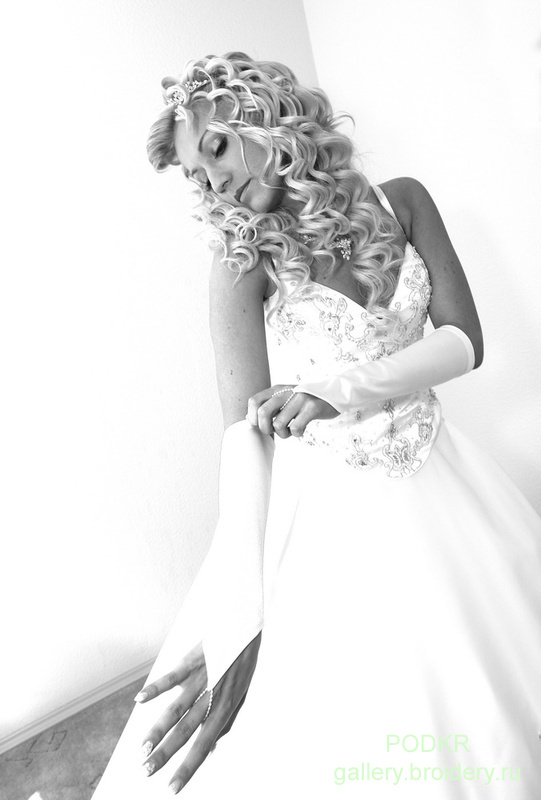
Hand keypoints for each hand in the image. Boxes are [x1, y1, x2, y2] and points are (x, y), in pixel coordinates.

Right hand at [136, 633, 261, 792]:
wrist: (246, 627)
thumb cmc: (242, 663)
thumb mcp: (241, 695)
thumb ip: (226, 721)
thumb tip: (213, 746)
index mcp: (225, 707)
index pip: (204, 745)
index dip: (188, 767)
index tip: (172, 788)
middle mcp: (213, 696)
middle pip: (186, 731)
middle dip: (166, 754)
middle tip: (147, 771)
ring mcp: (202, 678)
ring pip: (177, 709)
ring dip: (158, 730)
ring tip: (142, 748)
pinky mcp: (194, 660)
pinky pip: (173, 676)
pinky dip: (156, 688)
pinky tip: (140, 700)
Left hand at [247, 384, 338, 438]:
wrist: (332, 395)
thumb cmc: (305, 402)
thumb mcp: (285, 399)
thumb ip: (269, 406)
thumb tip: (249, 419)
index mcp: (277, 389)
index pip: (254, 401)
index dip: (253, 417)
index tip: (261, 425)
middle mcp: (286, 392)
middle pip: (263, 413)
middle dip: (265, 429)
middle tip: (274, 431)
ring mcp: (299, 399)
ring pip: (278, 424)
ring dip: (283, 434)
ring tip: (290, 430)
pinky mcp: (312, 408)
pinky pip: (296, 428)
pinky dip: (296, 434)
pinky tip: (301, 430)